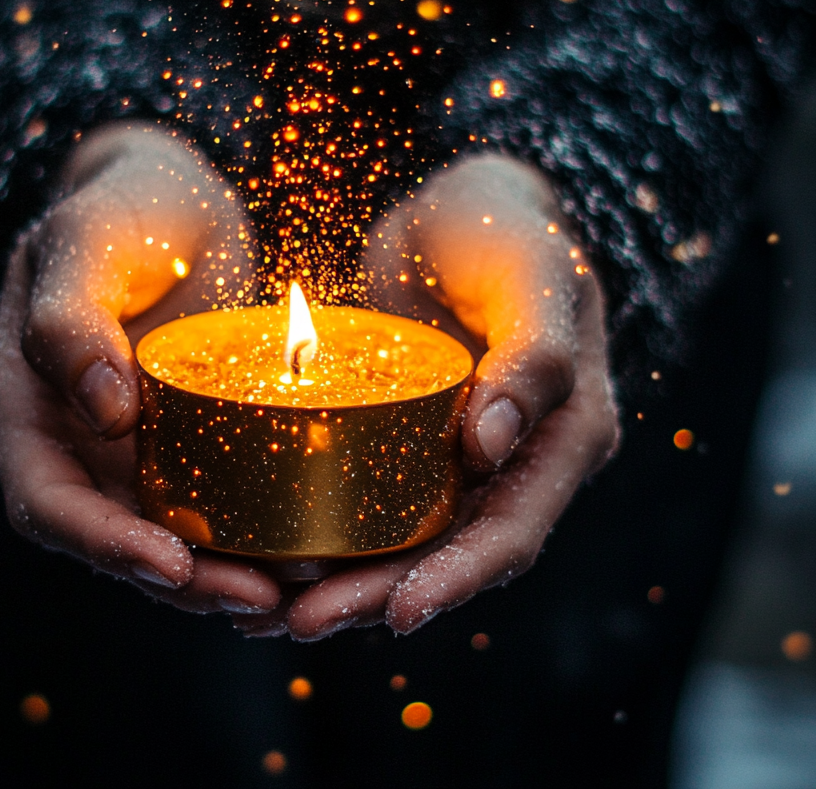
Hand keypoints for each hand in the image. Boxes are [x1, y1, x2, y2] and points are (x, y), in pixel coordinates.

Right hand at [0, 123, 280, 614]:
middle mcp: (73, 438)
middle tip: (258, 600)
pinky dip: (246, 534)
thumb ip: (71, 317)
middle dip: (178, 581)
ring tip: (290, 592)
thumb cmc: (122, 205)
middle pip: (110, 539)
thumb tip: (103, 413)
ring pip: (163, 534)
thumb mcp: (89, 238)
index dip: (101, 544)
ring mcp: (128, 444)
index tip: (173, 566)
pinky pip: (209, 500)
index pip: (46, 499)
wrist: (173, 198)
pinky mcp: (185, 437)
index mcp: (24, 400)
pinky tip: (300, 550)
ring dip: (219, 574)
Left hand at [237, 155, 618, 638]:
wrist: (461, 209)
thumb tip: (493, 447)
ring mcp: (457, 456)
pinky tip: (269, 554)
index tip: (396, 616)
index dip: (458, 580)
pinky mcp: (406, 441)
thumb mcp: (534, 270)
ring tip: (270, 612)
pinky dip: (326, 533)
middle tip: (299, 623)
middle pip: (448, 555)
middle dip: (377, 597)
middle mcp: (513, 463)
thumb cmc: (508, 229)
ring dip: (344, 583)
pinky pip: (369, 501)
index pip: (512, 530)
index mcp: (564, 436)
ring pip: (403, 543)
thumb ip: (536, 351)